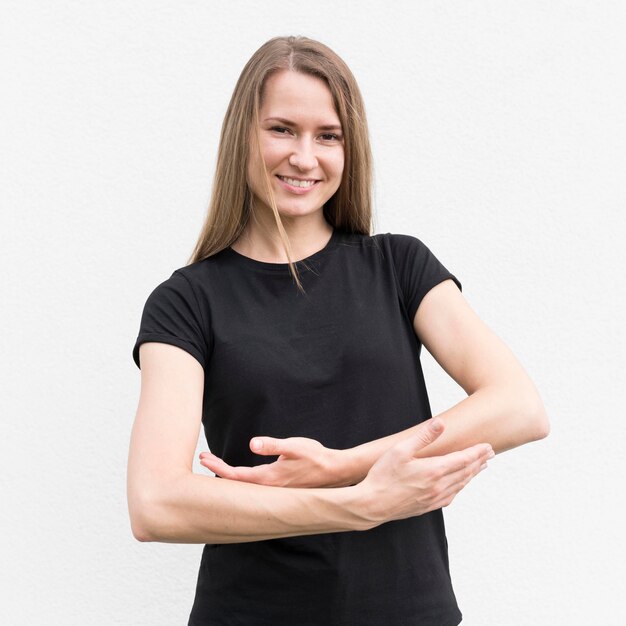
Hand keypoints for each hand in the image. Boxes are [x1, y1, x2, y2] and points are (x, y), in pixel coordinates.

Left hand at [199, 436, 348, 487]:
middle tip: (203, 459)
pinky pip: (254, 487)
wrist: (336, 472)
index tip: (204, 457)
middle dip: (218, 471)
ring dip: (228, 475)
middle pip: (235, 483)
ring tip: (215, 464)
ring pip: (244, 487)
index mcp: (268, 478)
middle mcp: (268, 488)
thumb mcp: (294, 446)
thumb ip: (273, 445)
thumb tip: (252, 444)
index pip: (235, 475)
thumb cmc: (316, 457)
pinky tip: (239, 475)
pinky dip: (241, 480)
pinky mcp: (279, 489)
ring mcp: (274, 491)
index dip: (217, 467)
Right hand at [354, 418, 493, 526]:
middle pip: (466, 472)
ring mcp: (434, 498)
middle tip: (490, 454)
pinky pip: (451, 496)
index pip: (463, 459)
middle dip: (479, 461)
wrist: (372, 505)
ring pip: (460, 484)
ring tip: (480, 467)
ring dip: (472, 474)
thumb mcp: (400, 450)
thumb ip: (423, 436)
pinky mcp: (428, 506)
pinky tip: (460, 485)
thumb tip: (440, 422)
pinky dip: (460, 487)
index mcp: (434, 470)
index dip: (477, 452)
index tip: (488, 446)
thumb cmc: (383, 476)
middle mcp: (439, 486)